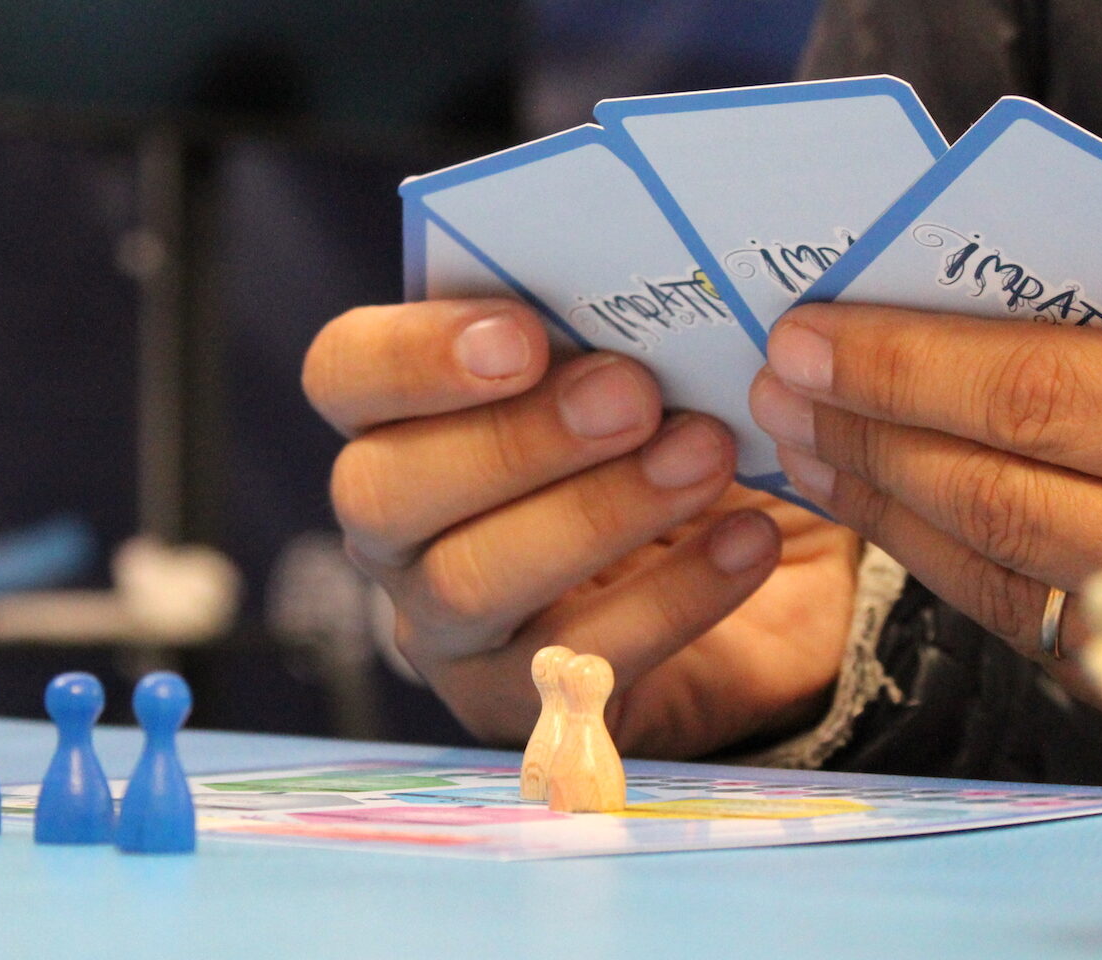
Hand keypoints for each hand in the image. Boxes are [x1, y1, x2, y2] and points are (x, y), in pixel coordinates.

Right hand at [303, 299, 858, 757]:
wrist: (757, 564)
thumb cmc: (673, 436)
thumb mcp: (650, 366)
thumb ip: (614, 329)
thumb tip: (647, 288)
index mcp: (401, 417)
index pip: (344, 375)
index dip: (414, 356)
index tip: (525, 336)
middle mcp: (398, 528)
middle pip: (383, 491)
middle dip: (513, 440)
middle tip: (635, 395)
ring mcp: (446, 627)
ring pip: (469, 580)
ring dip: (596, 514)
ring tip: (705, 458)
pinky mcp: (521, 706)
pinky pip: (576, 661)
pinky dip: (674, 595)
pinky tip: (749, 542)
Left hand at [748, 273, 1101, 766]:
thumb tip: (980, 287)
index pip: (1038, 389)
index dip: (906, 365)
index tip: (810, 333)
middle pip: (993, 486)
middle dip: (867, 431)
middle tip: (782, 387)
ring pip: (993, 567)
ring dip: (882, 505)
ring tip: (809, 445)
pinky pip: (1026, 622)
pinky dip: (942, 564)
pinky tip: (889, 517)